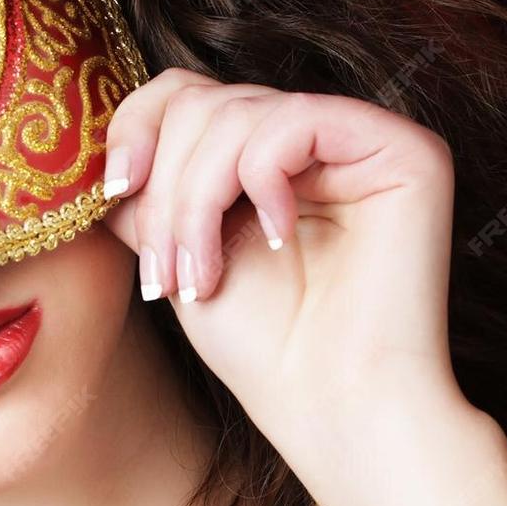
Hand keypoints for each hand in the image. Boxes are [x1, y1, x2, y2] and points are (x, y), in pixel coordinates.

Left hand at [98, 70, 482, 486]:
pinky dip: (262, 181)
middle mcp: (320, 138)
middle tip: (165, 276)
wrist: (336, 411)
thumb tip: (99, 146)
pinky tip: (276, 239)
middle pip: (205, 100)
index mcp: (270, 158)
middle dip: (166, 190)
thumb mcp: (177, 254)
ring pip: (240, 110)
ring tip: (202, 278)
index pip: (188, 93)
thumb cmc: (265, 352)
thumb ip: (147, 191)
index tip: (113, 193)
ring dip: (198, 201)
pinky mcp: (407, 151)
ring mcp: (364, 140)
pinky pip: (295, 120)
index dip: (138, 129)